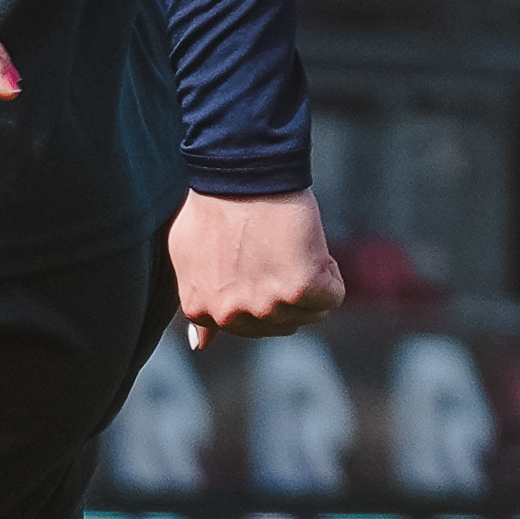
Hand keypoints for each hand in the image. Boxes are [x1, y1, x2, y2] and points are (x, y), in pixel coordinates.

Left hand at [169, 187, 342, 351]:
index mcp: (201, 310)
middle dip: (285, 291)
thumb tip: (198, 344)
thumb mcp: (186, 257)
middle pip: (282, 323)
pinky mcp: (301, 291)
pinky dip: (329, 271)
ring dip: (309, 280)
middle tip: (273, 250)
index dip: (263, 290)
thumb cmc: (215, 205)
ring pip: (310, 312)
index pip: (250, 326)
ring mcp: (266, 307)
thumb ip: (196, 300)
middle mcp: (231, 316)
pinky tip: (307, 245)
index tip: (258, 261)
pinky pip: (332, 295)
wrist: (241, 174)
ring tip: (287, 245)